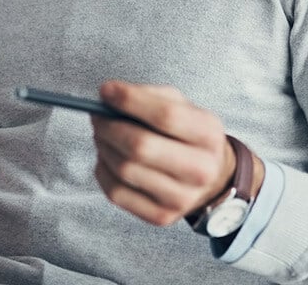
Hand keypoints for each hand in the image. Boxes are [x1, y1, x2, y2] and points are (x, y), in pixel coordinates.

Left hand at [90, 81, 263, 226]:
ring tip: (103, 135)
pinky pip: (117, 193)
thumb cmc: (187, 134)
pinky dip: (103, 171)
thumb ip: (148, 95)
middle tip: (97, 116)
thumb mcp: (182, 106)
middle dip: (110, 127)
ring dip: (104, 147)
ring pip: (125, 170)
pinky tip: (108, 158)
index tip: (106, 91)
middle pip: (141, 146)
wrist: (210, 177)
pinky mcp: (161, 216)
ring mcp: (182, 198)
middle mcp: (200, 169)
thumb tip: (108, 96)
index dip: (130, 101)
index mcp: (208, 134)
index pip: (166, 115)